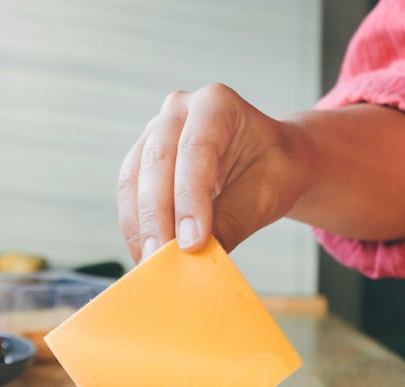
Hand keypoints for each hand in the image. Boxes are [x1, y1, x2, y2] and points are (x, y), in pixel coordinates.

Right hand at [116, 83, 312, 261]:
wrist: (274, 161)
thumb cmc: (274, 169)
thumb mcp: (264, 195)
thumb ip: (230, 222)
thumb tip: (197, 257)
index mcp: (216, 104)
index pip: (195, 150)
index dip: (189, 199)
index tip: (191, 243)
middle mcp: (179, 110)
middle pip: (156, 162)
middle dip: (158, 217)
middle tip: (162, 260)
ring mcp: (156, 131)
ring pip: (134, 178)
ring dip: (140, 224)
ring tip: (151, 263)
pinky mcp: (143, 157)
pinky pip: (130, 191)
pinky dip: (136, 224)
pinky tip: (146, 253)